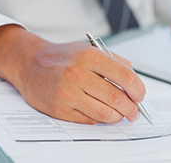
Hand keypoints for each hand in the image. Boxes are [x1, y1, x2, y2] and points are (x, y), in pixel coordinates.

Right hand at [0, 25, 145, 123]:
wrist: (30, 63)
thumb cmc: (64, 57)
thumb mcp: (90, 49)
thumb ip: (115, 62)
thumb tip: (134, 83)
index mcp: (90, 56)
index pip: (126, 76)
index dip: (138, 90)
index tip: (140, 96)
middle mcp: (78, 74)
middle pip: (117, 98)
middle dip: (132, 109)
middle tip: (135, 111)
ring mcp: (67, 93)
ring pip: (105, 113)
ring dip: (118, 117)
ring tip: (121, 114)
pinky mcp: (59, 109)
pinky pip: (89, 120)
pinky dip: (100, 119)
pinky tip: (100, 112)